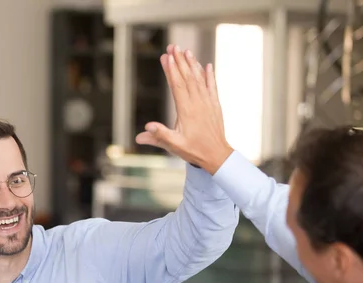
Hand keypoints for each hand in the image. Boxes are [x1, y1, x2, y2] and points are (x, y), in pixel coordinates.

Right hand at [135, 45, 232, 174]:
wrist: (217, 156)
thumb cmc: (194, 150)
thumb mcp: (173, 145)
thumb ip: (159, 136)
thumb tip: (145, 128)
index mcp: (187, 111)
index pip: (177, 86)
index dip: (171, 70)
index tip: (166, 57)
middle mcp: (198, 103)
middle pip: (187, 77)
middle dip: (179, 61)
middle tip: (173, 46)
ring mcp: (208, 103)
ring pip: (199, 79)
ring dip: (192, 64)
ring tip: (186, 51)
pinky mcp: (215, 106)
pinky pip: (212, 87)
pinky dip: (209, 75)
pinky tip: (208, 66)